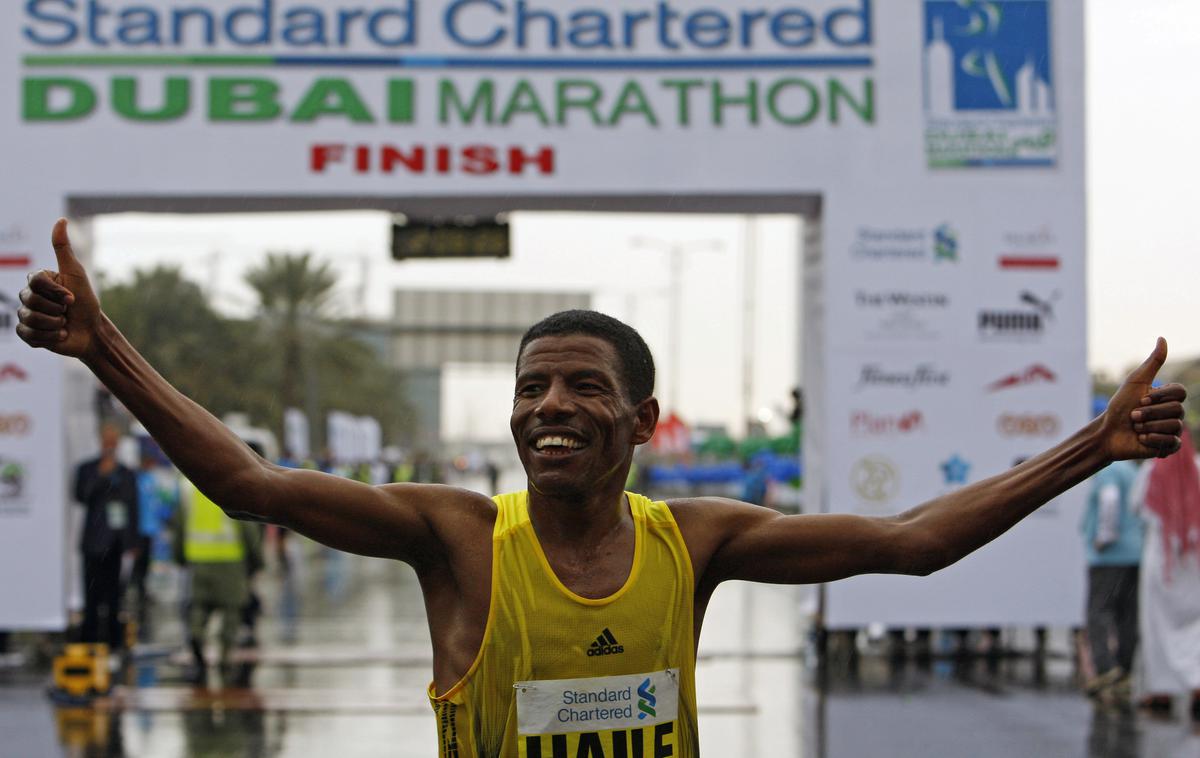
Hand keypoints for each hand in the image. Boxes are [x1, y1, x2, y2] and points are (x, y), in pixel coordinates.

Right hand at [16, 219, 101, 359]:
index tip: (72, 298)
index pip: (35, 282)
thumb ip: (63, 248)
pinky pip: (27, 334)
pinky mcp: (27, 334)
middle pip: (31, 301)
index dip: (56, 292)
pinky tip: (58, 335)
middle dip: (57, 309)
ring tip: (63, 323)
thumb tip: (60, 219)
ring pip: (29, 319)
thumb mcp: (76, 273)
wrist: (91, 331)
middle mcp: (28, 296)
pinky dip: (48, 337)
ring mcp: (25, 315)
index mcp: (38, 281)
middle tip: (67, 311)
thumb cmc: (86, 302)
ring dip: (54, 324)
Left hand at [1099, 338, 1186, 460]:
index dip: (1160, 397)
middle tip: (1134, 416)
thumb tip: (1163, 338)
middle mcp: (1173, 413)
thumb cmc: (1119, 407)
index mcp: (1167, 398)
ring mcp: (1172, 430)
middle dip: (1150, 413)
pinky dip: (1153, 440)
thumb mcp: (1135, 382)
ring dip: (1149, 426)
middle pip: (1177, 410)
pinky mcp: (1168, 446)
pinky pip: (1172, 442)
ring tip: (1136, 428)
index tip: (1141, 399)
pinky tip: (1141, 439)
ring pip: (1175, 426)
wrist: (1107, 432)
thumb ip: (1152, 362)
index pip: (1180, 392)